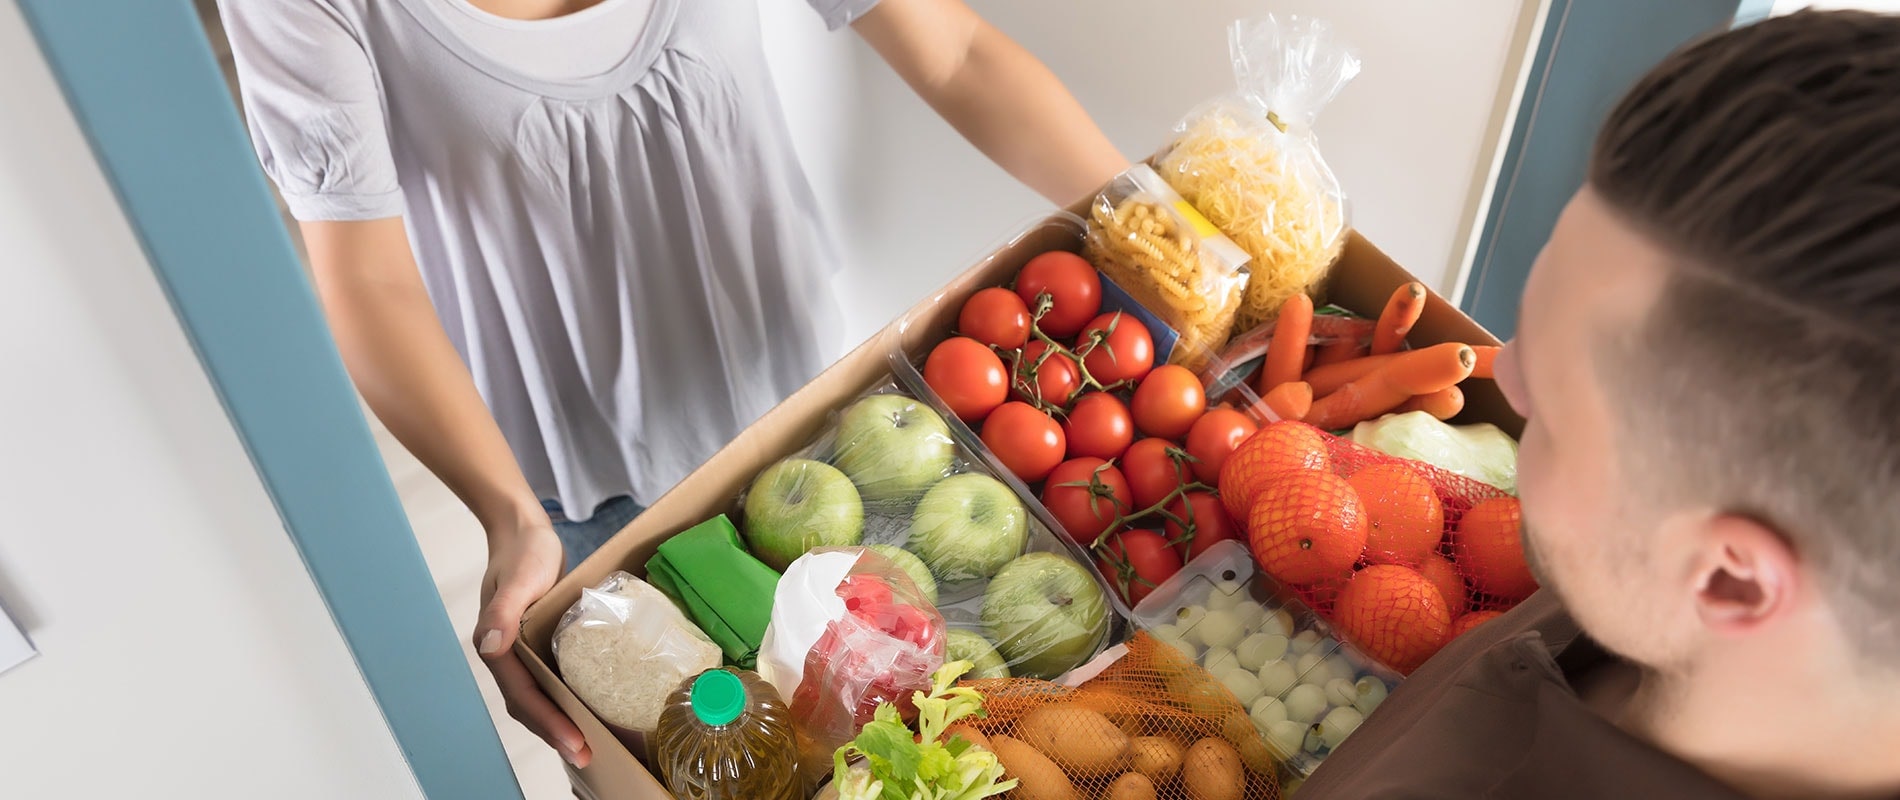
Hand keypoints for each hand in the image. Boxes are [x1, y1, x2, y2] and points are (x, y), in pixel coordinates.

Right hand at [473, 517, 590, 766]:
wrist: (523, 531)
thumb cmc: (525, 551)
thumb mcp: (521, 577)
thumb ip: (503, 611)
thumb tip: (490, 648)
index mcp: (496, 645)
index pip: (524, 696)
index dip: (549, 723)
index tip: (576, 744)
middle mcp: (504, 655)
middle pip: (528, 705)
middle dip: (555, 734)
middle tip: (586, 756)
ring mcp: (517, 652)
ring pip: (534, 698)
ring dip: (556, 723)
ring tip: (586, 744)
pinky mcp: (532, 646)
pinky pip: (545, 682)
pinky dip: (560, 701)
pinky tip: (583, 710)